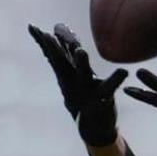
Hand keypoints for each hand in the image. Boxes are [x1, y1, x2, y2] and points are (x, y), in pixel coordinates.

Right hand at [28, 23, 127, 145]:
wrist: (94, 129)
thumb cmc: (83, 97)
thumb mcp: (73, 75)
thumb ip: (66, 54)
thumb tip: (58, 30)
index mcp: (67, 75)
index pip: (53, 55)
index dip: (44, 42)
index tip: (33, 27)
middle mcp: (73, 83)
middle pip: (61, 64)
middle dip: (55, 50)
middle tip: (46, 35)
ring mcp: (85, 93)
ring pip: (82, 76)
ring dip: (81, 64)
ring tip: (80, 51)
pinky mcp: (100, 103)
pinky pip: (109, 90)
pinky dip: (116, 80)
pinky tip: (123, 71)